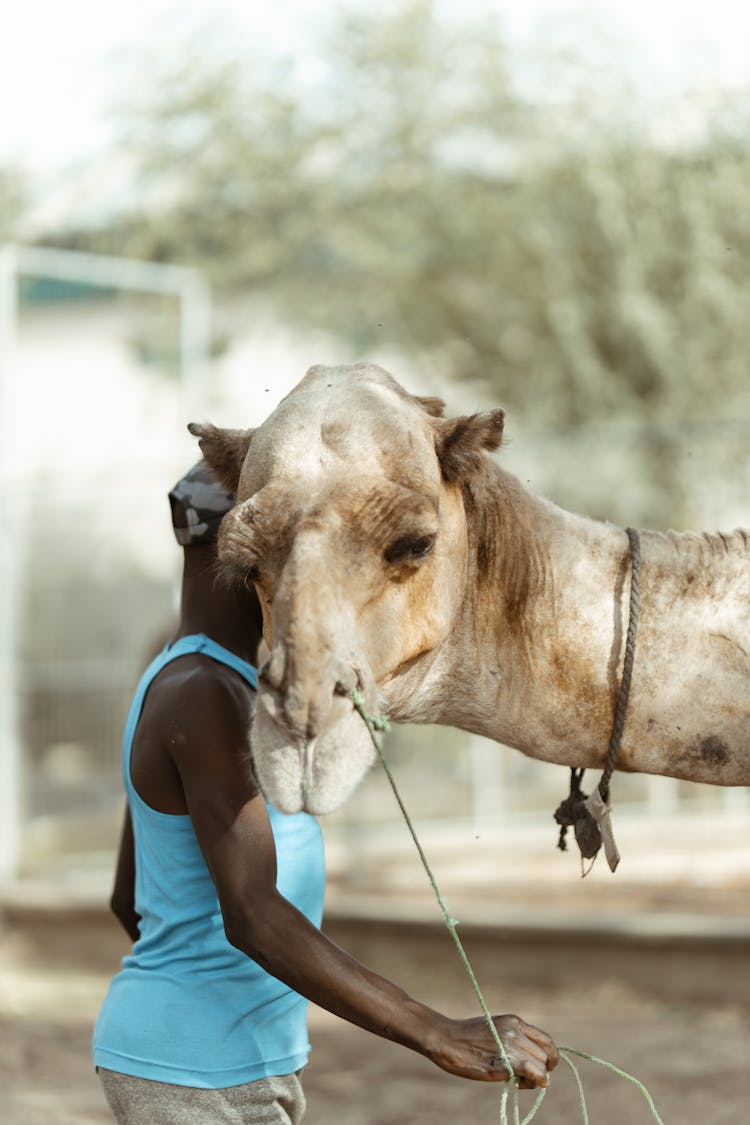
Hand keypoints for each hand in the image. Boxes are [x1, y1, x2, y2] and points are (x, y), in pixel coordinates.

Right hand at [430, 1013, 558, 1087]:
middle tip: (526, 1079)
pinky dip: (535, 1080)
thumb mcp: (494, 1028)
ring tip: (518, 1081)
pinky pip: (531, 1071)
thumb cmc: (466, 1036)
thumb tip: (530, 1060)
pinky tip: (524, 1084)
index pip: (546, 1041)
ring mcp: (510, 1045)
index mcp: (514, 1021)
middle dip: (541, 1070)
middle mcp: (515, 1031)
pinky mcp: (503, 1061)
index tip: (545, 1067)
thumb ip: (512, 1039)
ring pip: (540, 1066)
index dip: (550, 1057)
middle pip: (545, 1056)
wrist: (445, 1038)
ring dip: (535, 1078)